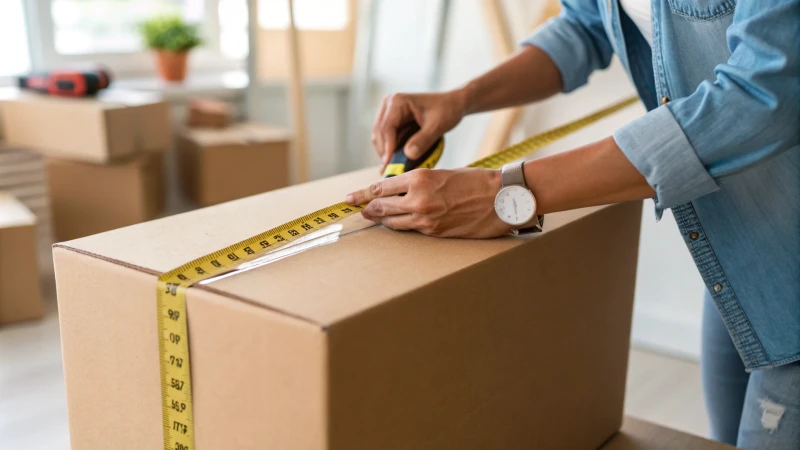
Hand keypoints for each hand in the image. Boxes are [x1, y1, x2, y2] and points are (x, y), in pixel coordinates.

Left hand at [345, 168, 511, 237]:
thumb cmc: (476, 181)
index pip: (381, 188)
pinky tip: (396, 225)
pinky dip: (401, 226)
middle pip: (381, 207)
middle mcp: (418, 199)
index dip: (362, 194)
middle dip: (366, 208)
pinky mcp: (436, 233)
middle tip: (355, 209)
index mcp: (419, 178)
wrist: (502, 198)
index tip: (350, 197)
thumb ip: (419, 182)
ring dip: (380, 221)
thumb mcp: (442, 173)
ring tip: (371, 218)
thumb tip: (400, 190)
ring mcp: (426, 219)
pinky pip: (411, 230)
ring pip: (393, 222)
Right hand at [373, 90, 467, 172]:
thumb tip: (408, 154)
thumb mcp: (437, 126)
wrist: (453, 103)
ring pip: (379, 137)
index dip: (387, 148)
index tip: (390, 165)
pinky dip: (390, 149)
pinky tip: (398, 160)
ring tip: (395, 167)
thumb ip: (423, 140)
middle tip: (391, 171)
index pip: (386, 128)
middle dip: (384, 152)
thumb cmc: (447, 110)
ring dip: (386, 152)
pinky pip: (386, 137)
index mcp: (397, 101)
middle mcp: (389, 103)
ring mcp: (388, 111)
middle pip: (379, 133)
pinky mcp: (391, 119)